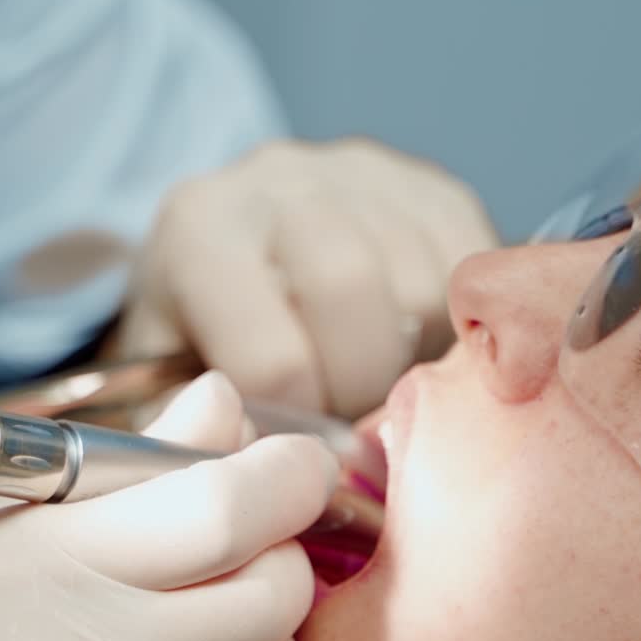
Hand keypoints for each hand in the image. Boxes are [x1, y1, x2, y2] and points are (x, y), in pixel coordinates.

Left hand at [117, 138, 500, 417]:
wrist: (239, 250)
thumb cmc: (203, 335)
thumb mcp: (166, 382)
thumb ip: (202, 427)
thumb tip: (266, 466)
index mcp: (200, 231)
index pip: (272, 357)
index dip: (293, 425)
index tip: (292, 439)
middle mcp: (280, 182)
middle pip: (350, 294)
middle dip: (361, 388)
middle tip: (347, 418)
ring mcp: (364, 175)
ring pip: (425, 289)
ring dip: (415, 363)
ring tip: (377, 383)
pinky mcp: (433, 190)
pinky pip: (473, 273)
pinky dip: (456, 332)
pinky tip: (414, 350)